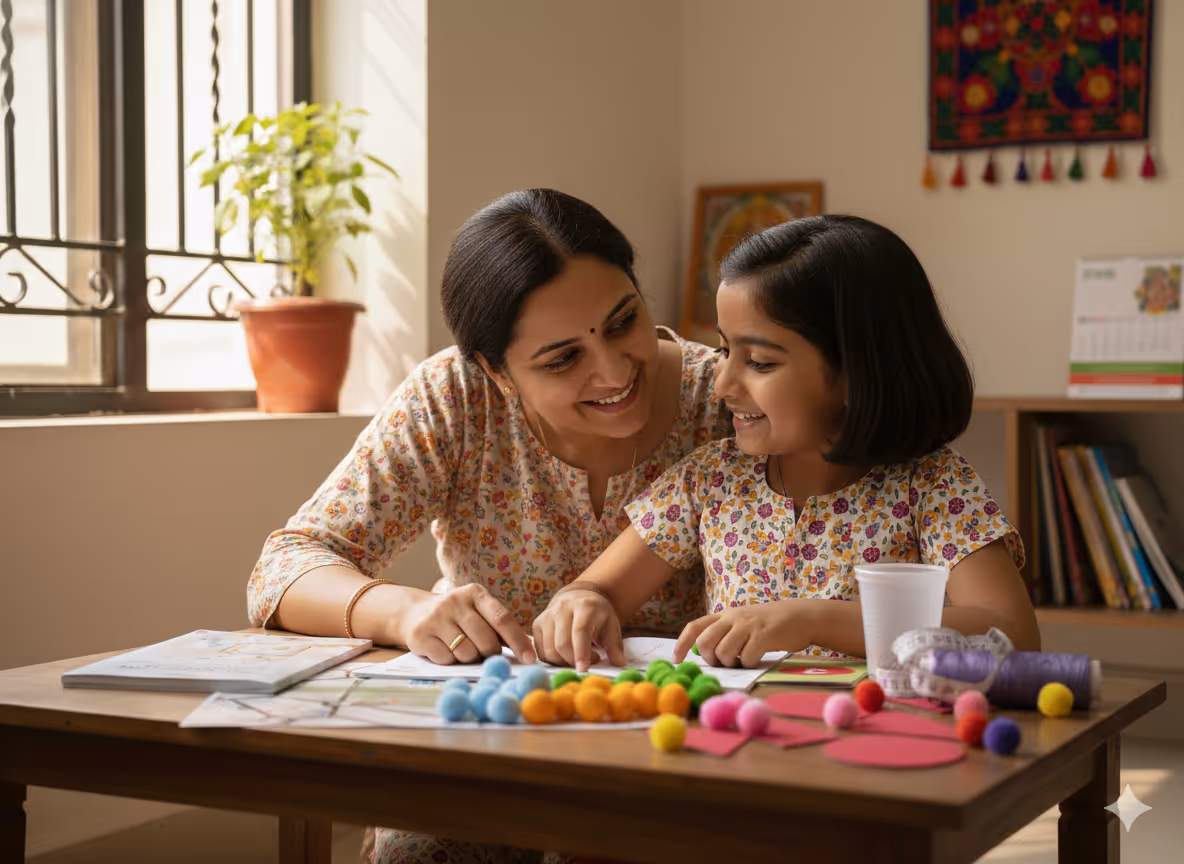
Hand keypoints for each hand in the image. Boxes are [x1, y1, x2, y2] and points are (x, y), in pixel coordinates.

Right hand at [400, 583, 535, 665]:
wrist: (413, 612)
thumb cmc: (456, 616)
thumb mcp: (477, 612)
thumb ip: (499, 626)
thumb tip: (527, 650)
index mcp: (475, 593)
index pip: (503, 619)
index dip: (518, 641)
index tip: (530, 659)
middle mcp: (455, 601)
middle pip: (486, 641)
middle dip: (490, 654)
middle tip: (484, 652)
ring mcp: (436, 617)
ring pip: (467, 653)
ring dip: (468, 658)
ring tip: (460, 647)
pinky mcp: (420, 634)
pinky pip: (447, 659)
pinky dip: (449, 660)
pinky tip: (443, 648)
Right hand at [532, 586, 625, 671]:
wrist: (578, 596)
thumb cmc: (597, 614)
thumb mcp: (611, 624)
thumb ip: (614, 644)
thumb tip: (619, 663)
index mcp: (585, 606)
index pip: (580, 631)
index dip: (581, 653)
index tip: (584, 670)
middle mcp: (563, 608)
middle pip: (562, 643)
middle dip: (573, 661)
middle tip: (587, 663)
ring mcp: (548, 615)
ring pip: (549, 649)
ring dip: (563, 662)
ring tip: (576, 658)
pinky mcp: (537, 624)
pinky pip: (540, 651)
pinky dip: (552, 660)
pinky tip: (564, 656)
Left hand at [673, 601, 812, 667]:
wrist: (801, 616)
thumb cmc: (769, 624)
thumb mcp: (742, 622)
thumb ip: (724, 633)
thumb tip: (704, 653)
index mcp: (724, 615)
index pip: (695, 627)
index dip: (682, 644)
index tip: (676, 660)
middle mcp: (733, 618)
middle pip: (705, 642)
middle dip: (710, 659)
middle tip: (723, 662)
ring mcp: (748, 626)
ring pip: (723, 652)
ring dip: (731, 663)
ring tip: (742, 660)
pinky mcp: (763, 636)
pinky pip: (746, 657)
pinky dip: (748, 663)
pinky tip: (756, 657)